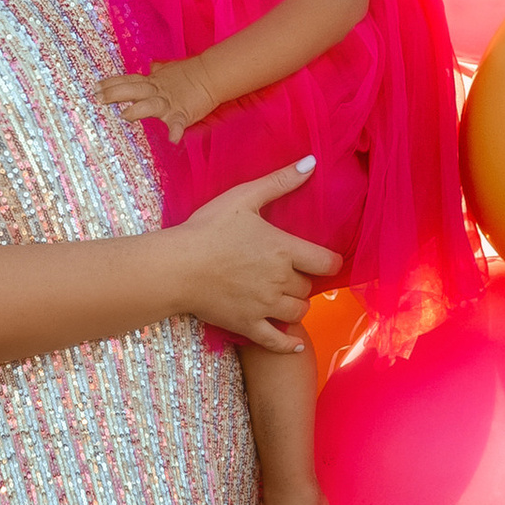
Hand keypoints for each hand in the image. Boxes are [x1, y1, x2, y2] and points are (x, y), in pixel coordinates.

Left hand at [98, 54, 217, 141]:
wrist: (211, 75)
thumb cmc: (189, 74)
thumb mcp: (169, 72)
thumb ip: (158, 72)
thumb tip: (151, 66)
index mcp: (152, 82)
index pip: (128, 80)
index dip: (111, 83)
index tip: (95, 87)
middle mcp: (157, 91)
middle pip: (133, 89)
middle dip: (115, 93)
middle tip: (99, 97)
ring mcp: (169, 103)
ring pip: (151, 105)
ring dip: (138, 109)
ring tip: (125, 115)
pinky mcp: (183, 114)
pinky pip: (178, 124)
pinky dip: (176, 131)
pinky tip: (172, 139)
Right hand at [166, 161, 339, 349]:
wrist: (176, 266)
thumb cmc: (207, 229)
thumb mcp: (243, 198)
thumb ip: (279, 182)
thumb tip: (311, 162)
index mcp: (284, 249)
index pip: (326, 262)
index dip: (328, 262)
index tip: (321, 260)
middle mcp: (280, 281)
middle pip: (308, 288)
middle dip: (301, 281)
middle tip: (287, 273)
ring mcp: (265, 306)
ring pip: (298, 312)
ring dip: (295, 305)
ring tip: (284, 298)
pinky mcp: (248, 325)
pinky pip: (277, 341)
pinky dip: (288, 342)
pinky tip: (294, 342)